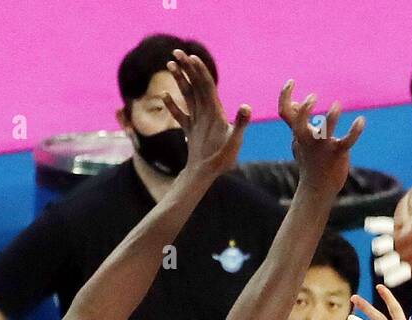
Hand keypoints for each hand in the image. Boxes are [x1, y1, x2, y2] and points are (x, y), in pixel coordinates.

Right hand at [162, 50, 250, 177]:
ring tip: (170, 64)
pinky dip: (173, 106)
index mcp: (216, 111)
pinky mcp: (191, 130)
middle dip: (187, 68)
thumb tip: (247, 106)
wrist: (208, 174)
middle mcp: (207, 113)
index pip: (207, 85)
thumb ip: (240, 124)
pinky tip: (165, 96)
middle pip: (196, 85)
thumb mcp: (233, 141)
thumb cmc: (222, 160)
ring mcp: (198, 121)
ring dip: (179, 80)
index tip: (191, 56)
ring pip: (187, 95)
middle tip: (176, 52)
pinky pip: (181, 115)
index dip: (200, 70)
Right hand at [278, 81, 363, 197]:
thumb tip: (297, 103)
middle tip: (312, 98)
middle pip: (299, 121)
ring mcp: (322, 147)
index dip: (284, 95)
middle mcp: (308, 139)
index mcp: (298, 133)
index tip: (291, 81)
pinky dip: (355, 130)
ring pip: (325, 130)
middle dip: (304, 109)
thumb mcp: (300, 141)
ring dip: (331, 118)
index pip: (285, 112)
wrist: (318, 189)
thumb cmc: (309, 161)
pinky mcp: (337, 153)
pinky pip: (347, 141)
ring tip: (337, 105)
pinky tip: (361, 120)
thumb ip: (298, 122)